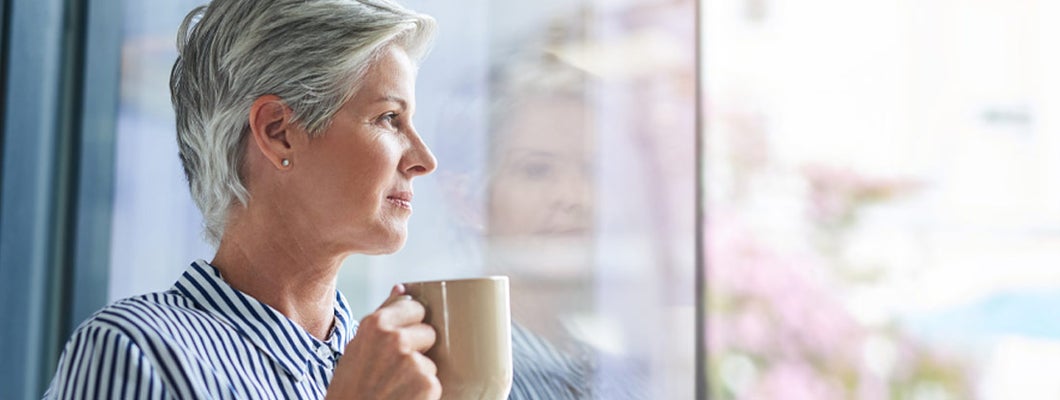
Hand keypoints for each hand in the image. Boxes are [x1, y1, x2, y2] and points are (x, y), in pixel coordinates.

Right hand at [326, 284, 439, 399]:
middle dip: (418, 349)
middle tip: (394, 371)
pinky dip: (424, 393)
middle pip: (428, 331)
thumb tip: (402, 286)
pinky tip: (403, 399)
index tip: (403, 338)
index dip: (411, 323)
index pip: (414, 306)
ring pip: (431, 360)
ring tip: (394, 388)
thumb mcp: (357, 347)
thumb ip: (382, 315)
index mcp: (374, 324)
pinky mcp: (427, 383)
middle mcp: (394, 338)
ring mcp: (412, 360)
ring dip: (419, 374)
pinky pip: (434, 381)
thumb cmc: (350, 389)